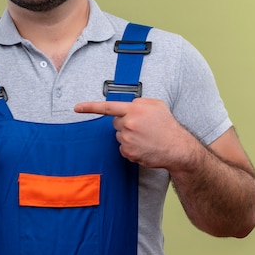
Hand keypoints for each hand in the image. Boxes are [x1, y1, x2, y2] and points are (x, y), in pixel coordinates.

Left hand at [74, 98, 196, 170]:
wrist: (177, 148)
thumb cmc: (167, 125)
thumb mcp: (156, 105)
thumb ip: (138, 102)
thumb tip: (127, 105)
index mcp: (134, 110)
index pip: (108, 107)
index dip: (90, 107)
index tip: (77, 108)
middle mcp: (128, 124)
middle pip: (115, 122)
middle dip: (125, 123)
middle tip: (142, 126)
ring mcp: (127, 139)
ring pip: (119, 135)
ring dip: (128, 135)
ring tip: (145, 137)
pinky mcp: (128, 152)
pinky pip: (123, 147)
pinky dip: (131, 147)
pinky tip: (144, 146)